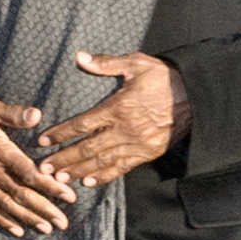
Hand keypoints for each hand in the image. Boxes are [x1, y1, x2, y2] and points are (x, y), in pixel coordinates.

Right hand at [0, 93, 71, 234]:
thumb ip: (12, 113)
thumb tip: (36, 114)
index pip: (29, 173)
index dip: (50, 186)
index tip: (69, 195)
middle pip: (22, 195)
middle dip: (44, 209)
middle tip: (63, 222)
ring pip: (8, 205)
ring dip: (28, 218)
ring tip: (47, 229)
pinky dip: (3, 221)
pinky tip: (18, 231)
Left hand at [40, 53, 189, 183]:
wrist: (196, 97)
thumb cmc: (164, 78)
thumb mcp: (136, 64)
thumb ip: (107, 63)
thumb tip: (80, 57)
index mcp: (118, 107)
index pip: (82, 124)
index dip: (61, 134)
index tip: (43, 141)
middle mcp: (125, 129)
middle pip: (87, 148)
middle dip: (64, 158)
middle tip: (43, 168)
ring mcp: (137, 144)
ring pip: (102, 161)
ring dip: (79, 171)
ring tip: (60, 179)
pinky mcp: (148, 153)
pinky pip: (122, 167)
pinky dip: (104, 176)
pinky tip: (89, 182)